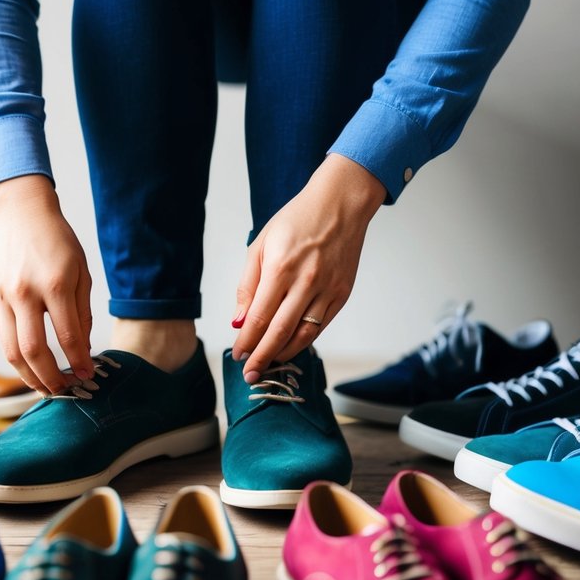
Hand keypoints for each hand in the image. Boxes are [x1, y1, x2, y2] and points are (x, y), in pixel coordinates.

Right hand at [0, 175, 93, 394]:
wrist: (23, 215)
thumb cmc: (58, 243)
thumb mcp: (82, 272)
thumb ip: (82, 312)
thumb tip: (83, 350)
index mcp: (54, 283)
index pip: (67, 335)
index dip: (79, 361)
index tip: (87, 376)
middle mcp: (24, 292)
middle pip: (33, 350)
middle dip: (50, 378)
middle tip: (63, 390)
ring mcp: (3, 296)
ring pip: (11, 350)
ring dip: (28, 375)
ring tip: (44, 387)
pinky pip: (2, 337)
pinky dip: (16, 357)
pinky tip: (29, 366)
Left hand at [232, 154, 384, 382]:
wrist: (340, 205)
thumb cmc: (296, 220)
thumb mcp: (261, 245)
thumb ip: (248, 285)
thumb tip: (239, 320)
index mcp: (280, 269)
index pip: (259, 317)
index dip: (246, 341)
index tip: (237, 355)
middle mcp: (306, 282)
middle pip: (279, 332)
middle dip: (261, 357)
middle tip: (249, 375)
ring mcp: (327, 290)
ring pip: (303, 334)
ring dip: (283, 354)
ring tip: (268, 365)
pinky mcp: (342, 293)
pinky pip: (321, 325)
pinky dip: (304, 341)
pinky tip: (290, 348)